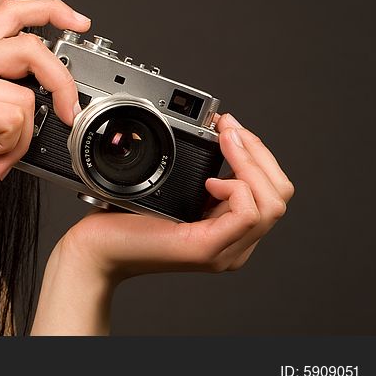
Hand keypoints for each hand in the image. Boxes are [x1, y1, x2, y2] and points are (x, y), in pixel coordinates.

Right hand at [0, 0, 90, 231]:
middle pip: (29, 47)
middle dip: (60, 83)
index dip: (50, 9)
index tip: (79, 20)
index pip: (9, 13)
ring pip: (25, 98)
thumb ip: (11, 97)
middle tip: (68, 113)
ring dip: (22, 137)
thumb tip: (56, 95)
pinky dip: (10, 148)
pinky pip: (13, 120)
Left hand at [55, 112, 293, 282]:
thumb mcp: (170, 189)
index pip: (272, 190)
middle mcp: (235, 244)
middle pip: (280, 194)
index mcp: (229, 230)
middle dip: (259, 152)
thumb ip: (200, 171)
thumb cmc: (124, 218)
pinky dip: (237, 188)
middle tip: (230, 128)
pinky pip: (249, 214)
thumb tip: (219, 132)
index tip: (229, 126)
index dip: (257, 152)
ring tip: (224, 145)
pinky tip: (212, 180)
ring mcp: (224, 250)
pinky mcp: (208, 249)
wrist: (96, 247)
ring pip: (272, 203)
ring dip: (251, 164)